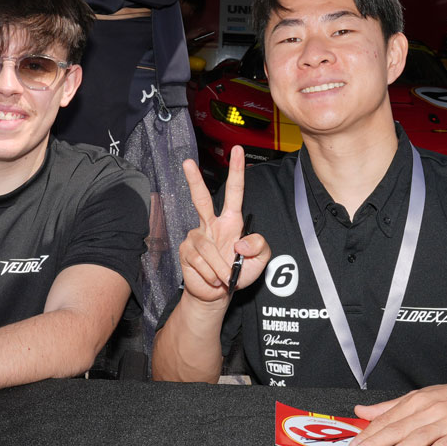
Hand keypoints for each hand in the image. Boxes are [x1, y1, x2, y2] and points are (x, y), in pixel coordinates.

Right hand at [178, 145, 269, 304]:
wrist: (217, 294)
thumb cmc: (238, 273)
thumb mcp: (260, 261)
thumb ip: (260, 247)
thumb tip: (239, 243)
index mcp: (231, 221)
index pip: (235, 192)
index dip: (237, 172)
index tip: (237, 151)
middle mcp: (211, 224)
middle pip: (201, 198)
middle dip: (194, 180)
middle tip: (188, 162)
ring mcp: (196, 237)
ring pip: (208, 247)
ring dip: (220, 267)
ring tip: (225, 278)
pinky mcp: (186, 252)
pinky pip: (199, 261)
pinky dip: (211, 274)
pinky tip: (212, 278)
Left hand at [346, 372, 446, 445]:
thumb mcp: (419, 397)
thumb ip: (388, 407)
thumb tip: (360, 411)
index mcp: (415, 401)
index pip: (387, 418)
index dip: (368, 432)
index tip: (352, 445)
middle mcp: (428, 409)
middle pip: (399, 428)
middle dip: (376, 442)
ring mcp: (446, 421)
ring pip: (419, 436)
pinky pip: (445, 445)